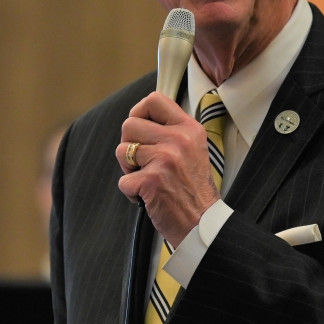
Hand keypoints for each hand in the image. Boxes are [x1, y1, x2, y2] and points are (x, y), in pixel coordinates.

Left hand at [116, 92, 219, 246]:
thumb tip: (141, 118)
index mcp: (189, 129)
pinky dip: (131, 192)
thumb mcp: (194, 149)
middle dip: (129, 144)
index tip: (140, 129)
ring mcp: (165, 159)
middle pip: (129, 124)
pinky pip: (123, 180)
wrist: (202, 223)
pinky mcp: (151, 180)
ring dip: (128, 169)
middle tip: (143, 162)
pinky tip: (148, 196)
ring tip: (146, 178)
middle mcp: (178, 140)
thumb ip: (172, 131)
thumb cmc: (193, 189)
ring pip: (121, 151)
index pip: (154, 100)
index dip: (139, 112)